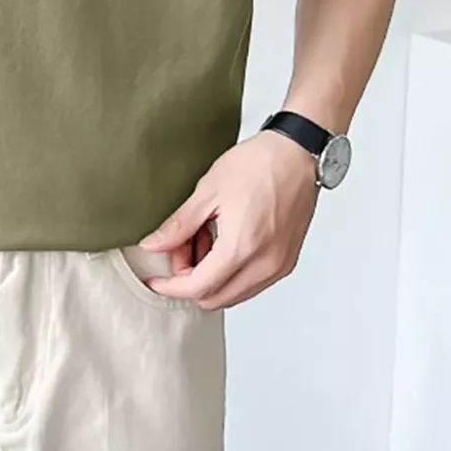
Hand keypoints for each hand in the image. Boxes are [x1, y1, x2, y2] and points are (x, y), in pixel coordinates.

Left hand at [139, 130, 320, 308]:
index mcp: (241, 248)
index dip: (171, 287)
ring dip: (211, 277)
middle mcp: (264, 264)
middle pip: (216, 298)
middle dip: (190, 281)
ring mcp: (279, 265)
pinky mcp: (287, 261)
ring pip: (234, 293)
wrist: (296, 153)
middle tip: (180, 249)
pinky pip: (252, 283)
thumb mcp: (208, 191)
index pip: (198, 287)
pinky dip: (231, 272)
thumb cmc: (259, 164)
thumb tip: (154, 245)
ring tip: (203, 240)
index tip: (156, 280)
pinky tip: (224, 242)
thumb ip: (179, 225)